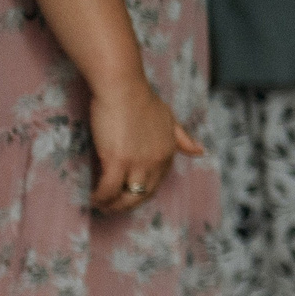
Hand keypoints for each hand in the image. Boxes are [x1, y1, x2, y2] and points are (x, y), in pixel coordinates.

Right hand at [88, 78, 203, 212]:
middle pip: (142, 194)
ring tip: (101, 205)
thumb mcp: (169, 118)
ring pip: (126, 196)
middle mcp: (156, 162)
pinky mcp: (117, 160)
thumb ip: (182, 137)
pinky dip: (101, 196)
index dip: (141, 193)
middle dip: (127, 205)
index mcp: (168, 153)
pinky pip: (108, 189)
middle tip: (112, 208)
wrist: (123, 87)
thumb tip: (200, 152)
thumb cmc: (141, 98)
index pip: (156, 183)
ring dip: (113, 205)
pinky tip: (94, 198)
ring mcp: (137, 163)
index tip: (128, 195)